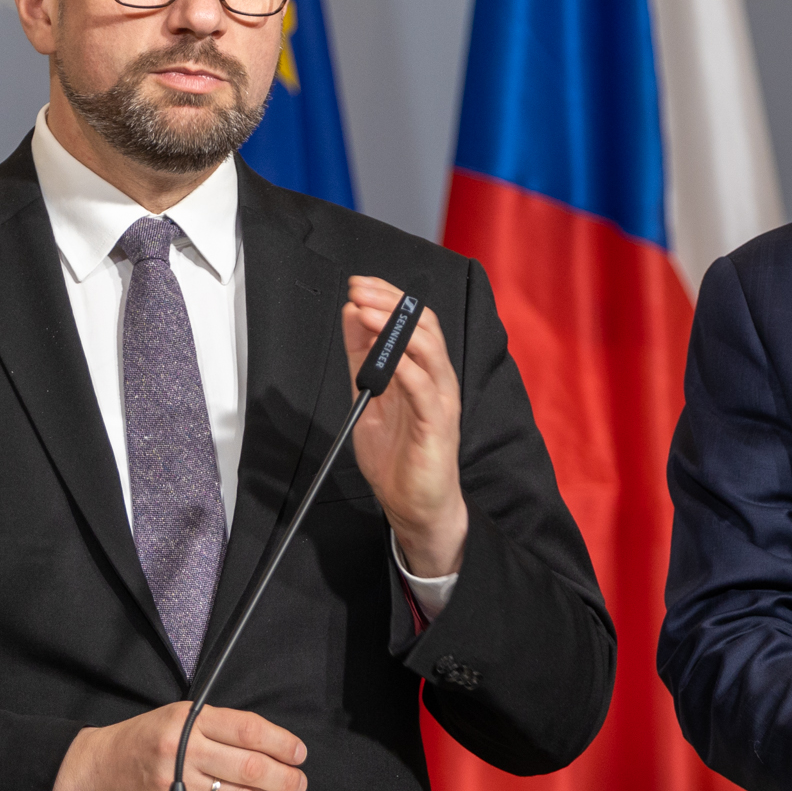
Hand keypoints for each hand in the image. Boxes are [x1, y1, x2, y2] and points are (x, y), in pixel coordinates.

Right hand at [46, 702, 309, 790]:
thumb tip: (269, 744)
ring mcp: (176, 783)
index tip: (298, 753)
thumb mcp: (176, 718)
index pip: (249, 729)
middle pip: (250, 766)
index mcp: (188, 720)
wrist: (91, 771)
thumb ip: (218, 727)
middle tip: (299, 782)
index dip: (282, 743)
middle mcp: (183, 749)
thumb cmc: (138, 742)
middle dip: (285, 777)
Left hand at [345, 277, 466, 578]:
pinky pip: (424, 388)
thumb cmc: (398, 458)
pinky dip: (404, 367)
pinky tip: (384, 356)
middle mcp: (436, 381)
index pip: (412, 320)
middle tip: (359, 290)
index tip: (359, 284)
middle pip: (423, 325)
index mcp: (422, 372)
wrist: (415, 507)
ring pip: (427, 349)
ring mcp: (440, 401)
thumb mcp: (368, 399)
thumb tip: (352, 317)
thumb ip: (362, 362)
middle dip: (389, 302)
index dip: (387, 296)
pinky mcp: (436, 425)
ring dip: (394, 327)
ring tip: (366, 313)